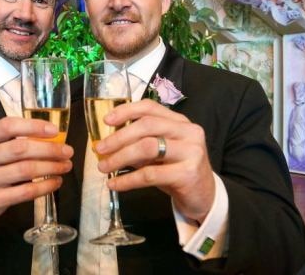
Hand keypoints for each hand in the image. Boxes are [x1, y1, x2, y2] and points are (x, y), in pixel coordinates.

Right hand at [0, 117, 73, 229]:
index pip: (7, 126)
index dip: (33, 126)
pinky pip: (25, 192)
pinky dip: (45, 186)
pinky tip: (55, 182)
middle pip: (20, 149)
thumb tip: (50, 138)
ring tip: (65, 166)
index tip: (54, 130)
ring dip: (51, 167)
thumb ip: (10, 142)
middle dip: (49, 149)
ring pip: (25, 170)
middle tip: (67, 151)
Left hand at [94, 99, 214, 222]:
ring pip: (147, 147)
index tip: (106, 121)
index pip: (150, 107)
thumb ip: (140, 143)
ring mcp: (191, 151)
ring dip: (120, 157)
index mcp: (180, 121)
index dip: (126, 111)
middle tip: (100, 149)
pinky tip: (115, 185)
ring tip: (104, 168)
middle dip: (118, 137)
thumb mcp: (160, 153)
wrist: (204, 196)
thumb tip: (108, 144)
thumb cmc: (177, 171)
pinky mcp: (188, 173)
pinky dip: (128, 180)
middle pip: (147, 126)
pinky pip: (150, 174)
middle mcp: (188, 132)